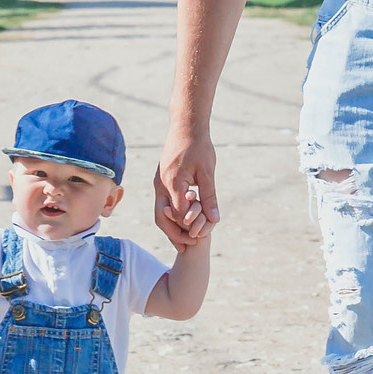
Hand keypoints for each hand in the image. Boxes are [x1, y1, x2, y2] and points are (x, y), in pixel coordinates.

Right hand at [155, 125, 218, 246]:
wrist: (185, 125)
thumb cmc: (199, 146)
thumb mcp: (208, 172)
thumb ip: (209, 196)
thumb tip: (214, 219)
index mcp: (173, 183)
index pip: (179, 215)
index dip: (188, 229)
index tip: (199, 239)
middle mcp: (161, 185)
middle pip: (162, 218)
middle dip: (173, 234)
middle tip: (185, 248)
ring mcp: (158, 182)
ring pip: (160, 211)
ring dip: (171, 226)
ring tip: (184, 239)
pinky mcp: (160, 179)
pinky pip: (162, 202)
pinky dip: (170, 215)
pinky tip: (182, 220)